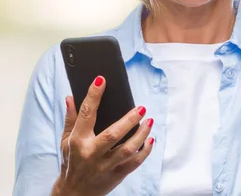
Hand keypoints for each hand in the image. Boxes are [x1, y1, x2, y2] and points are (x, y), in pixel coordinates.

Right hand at [51, 76, 153, 195]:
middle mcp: (91, 154)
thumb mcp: (65, 141)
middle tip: (142, 107)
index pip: (86, 114)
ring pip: (128, 149)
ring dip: (142, 134)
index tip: (101, 80)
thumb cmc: (71, 163)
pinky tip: (150, 139)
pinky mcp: (117, 175)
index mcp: (77, 141)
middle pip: (112, 134)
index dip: (93, 96)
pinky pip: (135, 162)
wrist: (73, 194)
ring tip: (150, 121)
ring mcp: (105, 166)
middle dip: (129, 119)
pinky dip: (145, 151)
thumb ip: (71, 119)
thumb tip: (71, 97)